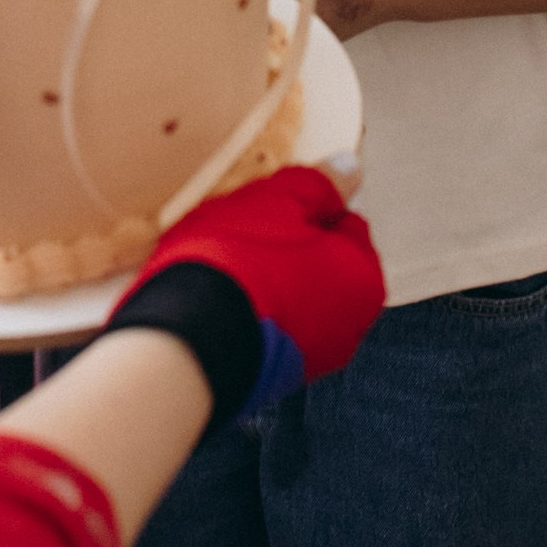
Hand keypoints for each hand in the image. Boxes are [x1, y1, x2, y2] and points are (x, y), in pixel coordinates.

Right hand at [123, 165, 384, 390]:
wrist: (184, 349)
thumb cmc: (238, 263)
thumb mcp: (279, 202)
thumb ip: (319, 184)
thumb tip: (350, 167)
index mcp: (362, 280)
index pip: (346, 226)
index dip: (310, 206)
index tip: (274, 201)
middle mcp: (348, 329)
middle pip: (318, 265)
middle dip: (287, 245)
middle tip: (245, 226)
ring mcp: (306, 361)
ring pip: (289, 298)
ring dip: (265, 280)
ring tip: (220, 261)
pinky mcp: (267, 378)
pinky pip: (262, 328)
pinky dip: (245, 312)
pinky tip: (211, 297)